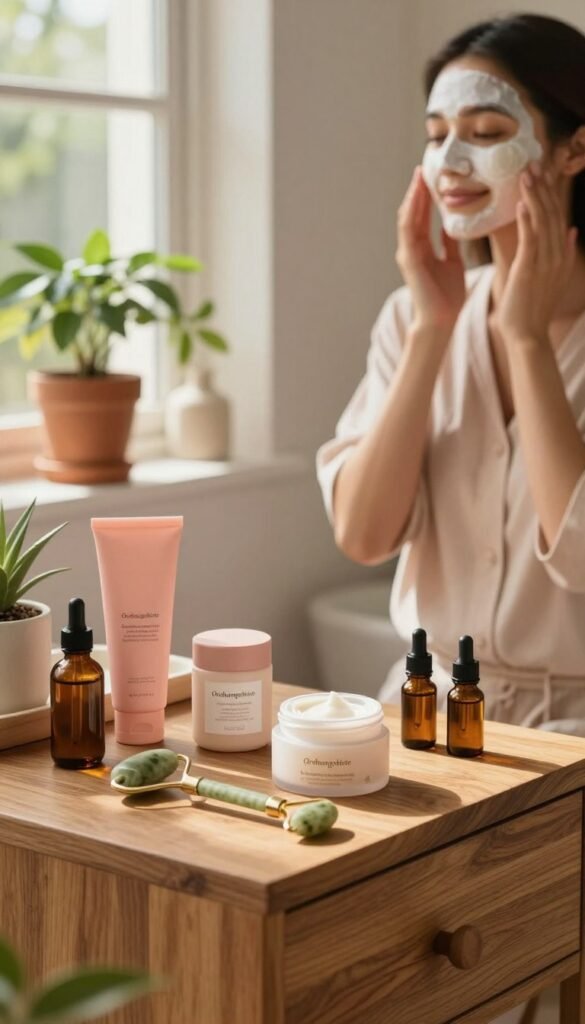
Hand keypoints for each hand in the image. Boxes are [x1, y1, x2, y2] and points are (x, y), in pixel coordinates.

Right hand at [395, 166, 465, 332]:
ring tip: (419, 176)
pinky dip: (412, 212)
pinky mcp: (408, 260)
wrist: (442, 319)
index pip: (423, 215)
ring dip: (413, 196)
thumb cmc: (448, 296)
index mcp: (423, 247)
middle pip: (413, 212)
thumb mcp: (453, 263)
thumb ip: (449, 244)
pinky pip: (408, 231)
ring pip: (408, 217)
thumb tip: (452, 227)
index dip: (427, 195)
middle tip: (423, 167)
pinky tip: (417, 197)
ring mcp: (408, 253)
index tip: (433, 176)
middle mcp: (412, 247)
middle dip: (418, 190)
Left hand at [495, 162, 577, 345]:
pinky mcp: (530, 269)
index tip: (543, 172)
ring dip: (535, 195)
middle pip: (552, 213)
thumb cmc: (533, 309)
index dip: (551, 193)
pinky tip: (522, 202)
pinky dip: (527, 220)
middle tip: (533, 162)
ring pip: (543, 221)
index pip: (558, 216)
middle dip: (543, 187)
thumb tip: (572, 231)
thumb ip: (564, 253)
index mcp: (562, 254)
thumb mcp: (553, 278)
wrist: (527, 336)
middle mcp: (557, 255)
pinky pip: (531, 239)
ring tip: (526, 173)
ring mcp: (545, 262)